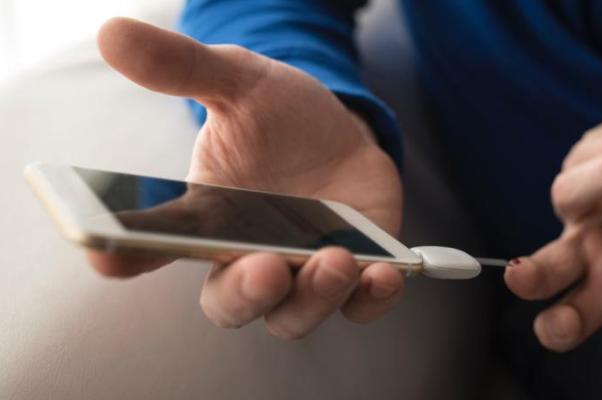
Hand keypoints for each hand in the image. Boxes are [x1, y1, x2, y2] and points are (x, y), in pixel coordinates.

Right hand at [87, 18, 404, 337]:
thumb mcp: (238, 84)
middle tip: (264, 266)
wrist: (340, 132)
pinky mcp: (355, 274)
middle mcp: (248, 258)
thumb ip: (183, 68)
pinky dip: (370, 299)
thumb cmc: (279, 118)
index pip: (154, 247)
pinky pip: (360, 307)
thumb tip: (113, 34)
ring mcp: (302, 272)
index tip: (106, 256)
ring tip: (335, 259)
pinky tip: (383, 274)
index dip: (126, 257)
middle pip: (232, 303)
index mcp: (206, 220)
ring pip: (295, 314)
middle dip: (246, 293)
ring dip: (313, 297)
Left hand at [504, 118, 601, 376]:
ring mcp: (581, 201)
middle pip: (545, 266)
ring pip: (571, 193)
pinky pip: (599, 151)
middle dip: (531, 275)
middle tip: (519, 275)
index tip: (558, 327)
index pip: (574, 313)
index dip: (560, 325)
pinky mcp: (584, 158)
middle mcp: (586, 245)